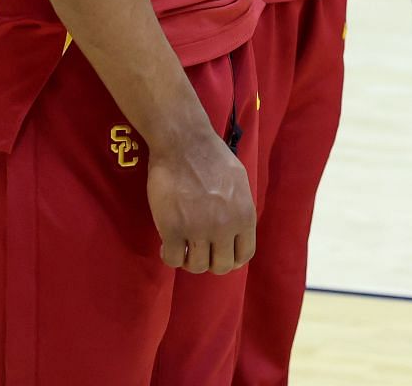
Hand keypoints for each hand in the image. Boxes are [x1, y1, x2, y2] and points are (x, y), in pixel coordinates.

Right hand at [148, 129, 256, 275]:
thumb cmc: (212, 157)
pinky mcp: (172, 230)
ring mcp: (198, 231)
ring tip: (183, 245)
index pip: (244, 255)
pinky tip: (167, 244)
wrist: (184, 143)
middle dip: (210, 261)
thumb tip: (236, 229)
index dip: (232, 258)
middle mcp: (225, 227)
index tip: (220, 253)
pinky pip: (172, 260)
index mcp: (244, 216)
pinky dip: (169, 256)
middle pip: (221, 266)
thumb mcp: (239, 183)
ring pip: (196, 267)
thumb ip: (239, 209)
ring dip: (189, 260)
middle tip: (199, 249)